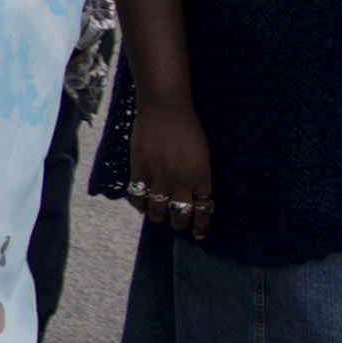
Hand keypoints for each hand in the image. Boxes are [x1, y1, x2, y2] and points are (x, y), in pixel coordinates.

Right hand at [121, 108, 218, 242]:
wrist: (166, 107)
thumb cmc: (189, 127)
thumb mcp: (203, 155)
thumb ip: (198, 176)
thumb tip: (193, 195)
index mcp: (202, 177)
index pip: (204, 211)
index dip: (201, 226)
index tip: (199, 234)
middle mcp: (181, 181)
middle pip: (180, 215)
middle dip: (180, 224)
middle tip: (178, 225)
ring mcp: (159, 176)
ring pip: (158, 210)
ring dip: (159, 217)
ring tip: (159, 216)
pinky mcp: (140, 170)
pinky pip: (138, 196)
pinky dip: (139, 205)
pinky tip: (142, 205)